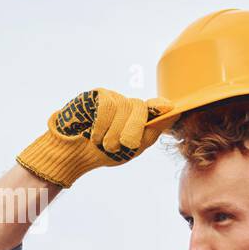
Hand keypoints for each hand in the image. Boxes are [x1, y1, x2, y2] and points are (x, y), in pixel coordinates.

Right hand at [16, 88, 172, 187]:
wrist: (74, 154)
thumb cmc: (105, 153)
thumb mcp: (133, 147)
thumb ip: (152, 130)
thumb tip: (173, 112)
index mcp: (141, 118)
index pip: (156, 107)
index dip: (162, 107)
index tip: (169, 108)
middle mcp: (129, 105)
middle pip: (140, 107)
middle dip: (132, 129)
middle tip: (122, 145)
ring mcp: (114, 98)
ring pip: (123, 106)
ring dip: (114, 131)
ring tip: (104, 144)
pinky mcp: (97, 95)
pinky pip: (107, 104)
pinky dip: (102, 124)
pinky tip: (94, 135)